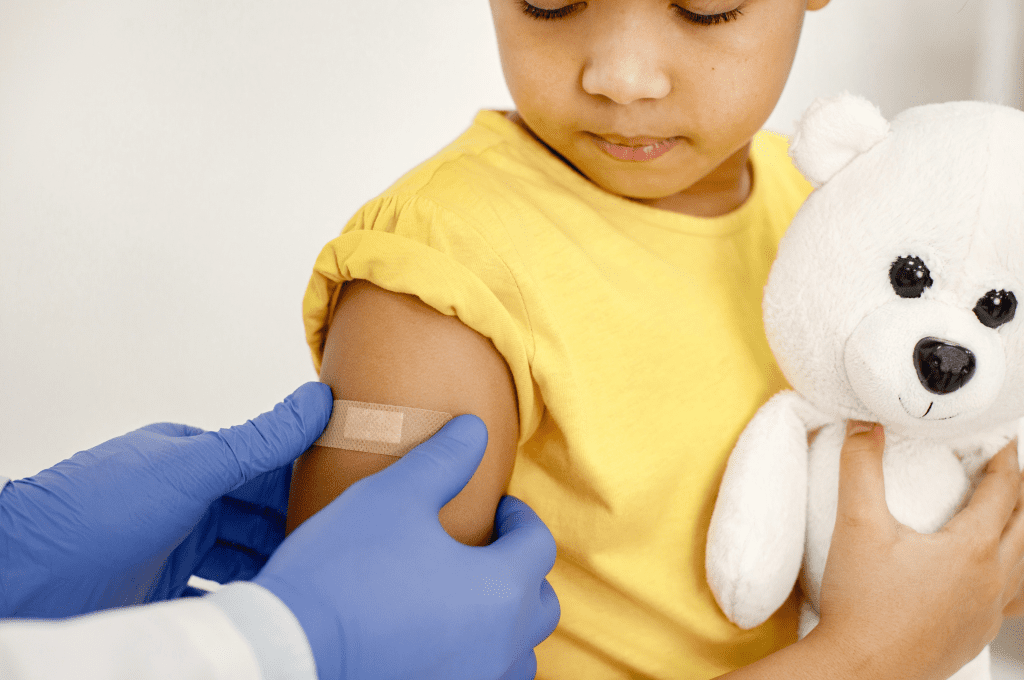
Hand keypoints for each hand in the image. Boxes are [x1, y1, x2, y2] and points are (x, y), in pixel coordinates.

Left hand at [0, 382, 331, 618]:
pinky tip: (264, 603)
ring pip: (239, 552)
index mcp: (192, 459)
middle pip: (256, 512)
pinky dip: (241, 595)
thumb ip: (258, 440)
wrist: (28, 578)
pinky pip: (215, 590)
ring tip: (308, 576)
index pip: (264, 463)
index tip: (349, 489)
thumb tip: (317, 399)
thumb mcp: (192, 466)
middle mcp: (184, 500)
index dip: (307, 474)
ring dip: (271, 562)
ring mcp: (172, 546)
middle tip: (337, 541)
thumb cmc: (97, 512)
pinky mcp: (160, 590)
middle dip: (295, 523)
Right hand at [253, 414, 559, 679]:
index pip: (538, 544)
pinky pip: (485, 678)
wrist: (290, 649)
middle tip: (487, 547)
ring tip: (469, 595)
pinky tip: (444, 636)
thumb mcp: (394, 495)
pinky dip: (481, 656)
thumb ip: (444, 459)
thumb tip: (475, 429)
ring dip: (508, 621)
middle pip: (541, 604)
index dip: (520, 517)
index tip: (497, 507)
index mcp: (500, 588)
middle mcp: (500, 644)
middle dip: (523, 569)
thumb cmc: (343, 571)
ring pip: (518, 653)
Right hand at [811, 421, 1023, 679]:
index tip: (1004, 444)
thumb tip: (866, 428)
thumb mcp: (856, 525)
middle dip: (1019, 494)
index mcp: (972, 550)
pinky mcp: (973, 636)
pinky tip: (995, 579)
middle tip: (1007, 473)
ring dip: (1022, 537)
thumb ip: (860, 468)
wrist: (860, 668)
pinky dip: (1013, 577)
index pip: (1003, 493)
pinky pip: (1012, 601)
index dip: (1005, 462)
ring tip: (1013, 522)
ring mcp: (986, 613)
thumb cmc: (862, 606)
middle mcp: (991, 582)